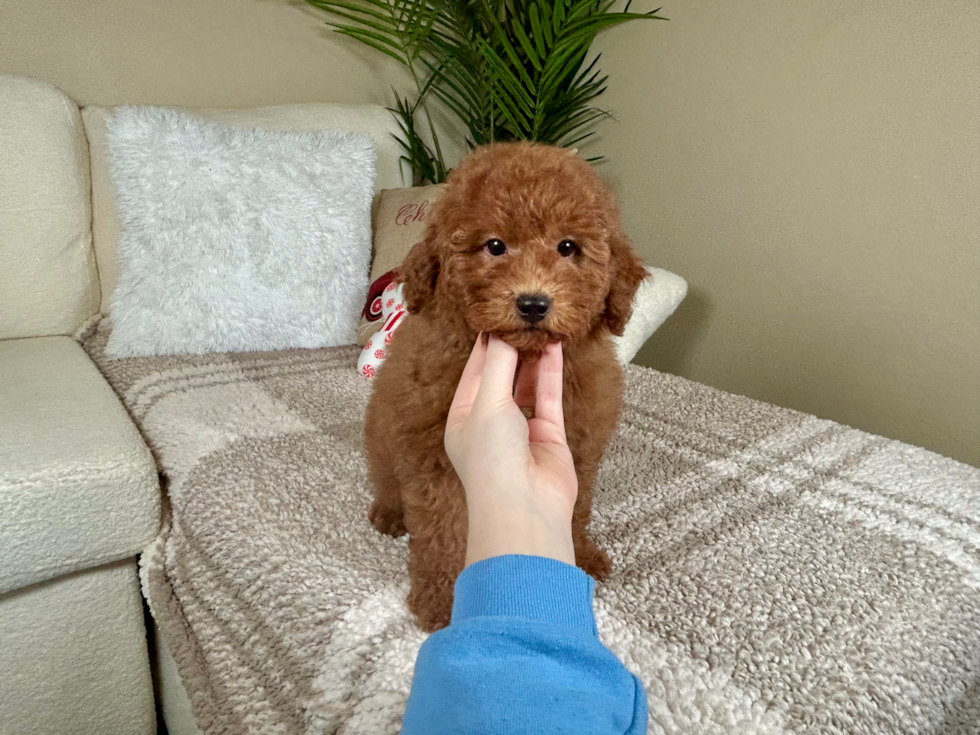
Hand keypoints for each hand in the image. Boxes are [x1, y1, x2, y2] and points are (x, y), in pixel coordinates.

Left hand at [445, 334, 577, 566]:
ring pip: (527, 384)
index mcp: (462, 419)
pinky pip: (548, 396)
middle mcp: (490, 423)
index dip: (484, 345)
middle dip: (511, 348)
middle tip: (522, 315)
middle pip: (501, 377)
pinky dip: (550, 372)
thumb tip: (501, 333)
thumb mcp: (487, 403)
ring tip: (541, 325)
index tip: (495, 314)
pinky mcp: (548, 435)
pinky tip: (554, 347)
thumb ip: (498, 365)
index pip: (473, 373)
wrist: (524, 508)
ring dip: (533, 357)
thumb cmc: (492, 459)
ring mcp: (521, 430)